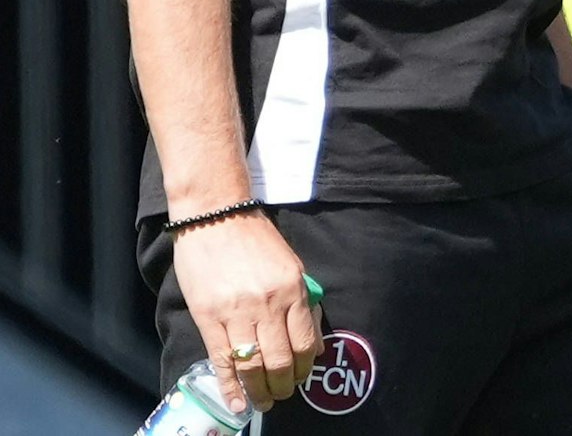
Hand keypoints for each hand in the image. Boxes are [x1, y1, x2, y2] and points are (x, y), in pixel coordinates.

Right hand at [172, 212, 322, 413]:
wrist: (216, 218)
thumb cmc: (256, 239)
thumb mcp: (291, 265)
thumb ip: (304, 302)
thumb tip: (313, 342)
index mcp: (292, 289)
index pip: (304, 341)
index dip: (305, 366)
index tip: (302, 377)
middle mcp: (267, 303)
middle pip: (280, 359)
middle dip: (284, 384)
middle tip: (283, 394)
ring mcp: (236, 313)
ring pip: (252, 365)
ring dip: (260, 391)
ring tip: (264, 402)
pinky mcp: (208, 318)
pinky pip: (221, 361)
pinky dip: (231, 387)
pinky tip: (237, 403)